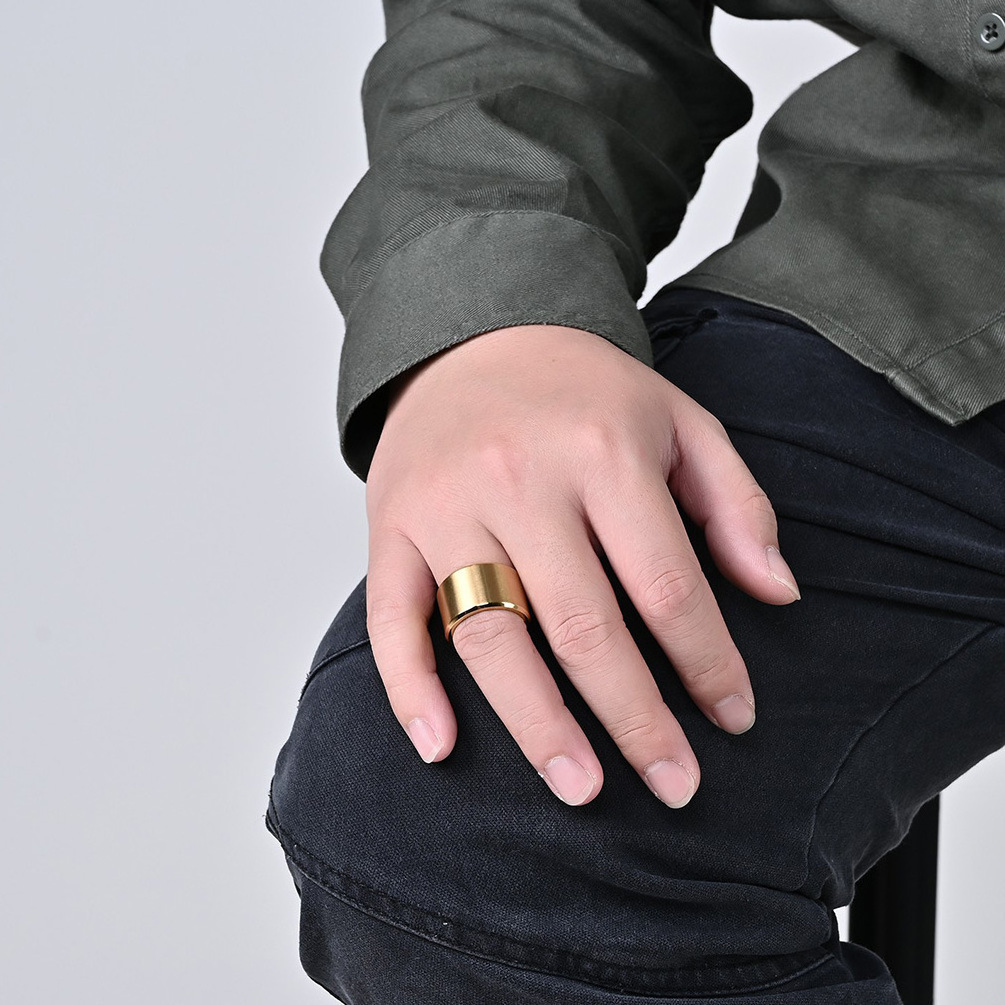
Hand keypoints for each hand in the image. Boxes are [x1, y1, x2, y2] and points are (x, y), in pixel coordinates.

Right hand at [364, 323, 800, 807]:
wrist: (473, 335)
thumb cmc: (582, 391)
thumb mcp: (681, 420)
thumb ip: (736, 502)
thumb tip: (779, 594)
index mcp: (603, 451)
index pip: (667, 585)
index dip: (708, 663)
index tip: (734, 718)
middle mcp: (520, 480)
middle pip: (582, 626)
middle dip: (636, 719)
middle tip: (675, 784)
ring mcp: (446, 506)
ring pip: (489, 636)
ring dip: (536, 724)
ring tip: (581, 788)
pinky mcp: (390, 525)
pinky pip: (391, 618)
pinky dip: (408, 687)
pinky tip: (440, 745)